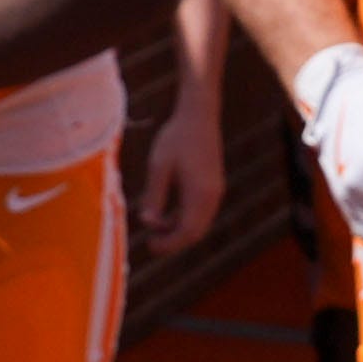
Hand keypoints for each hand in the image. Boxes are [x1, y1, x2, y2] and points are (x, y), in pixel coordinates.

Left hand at [138, 100, 227, 251]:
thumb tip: (147, 223)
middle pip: (196, 232)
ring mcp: (215, 190)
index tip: (148, 246)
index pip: (187, 232)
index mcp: (200, 193)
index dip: (168, 244)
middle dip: (173, 242)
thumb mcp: (159, 167)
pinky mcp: (212, 184)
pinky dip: (184, 220)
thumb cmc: (176, 138)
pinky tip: (166, 215)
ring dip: (178, 231)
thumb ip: (154, 196)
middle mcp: (212, 195)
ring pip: (200, 224)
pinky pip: (201, 212)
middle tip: (150, 243)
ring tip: (154, 228)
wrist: (199, 115)